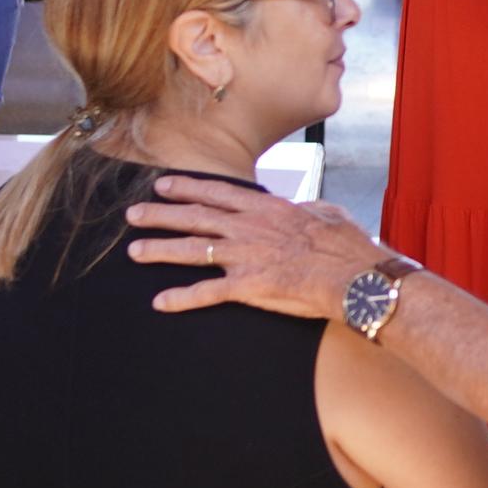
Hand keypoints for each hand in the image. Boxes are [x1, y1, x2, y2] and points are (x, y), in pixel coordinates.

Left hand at [126, 177, 382, 317]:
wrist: (353, 276)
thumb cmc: (346, 246)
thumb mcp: (327, 213)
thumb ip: (306, 208)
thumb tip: (302, 207)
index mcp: (267, 208)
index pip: (218, 193)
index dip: (187, 188)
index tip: (163, 185)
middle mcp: (249, 228)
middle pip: (196, 217)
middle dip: (161, 214)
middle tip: (134, 214)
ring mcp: (245, 256)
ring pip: (192, 250)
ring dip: (160, 249)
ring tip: (134, 250)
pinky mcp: (247, 286)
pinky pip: (206, 293)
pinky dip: (181, 298)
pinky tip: (160, 302)